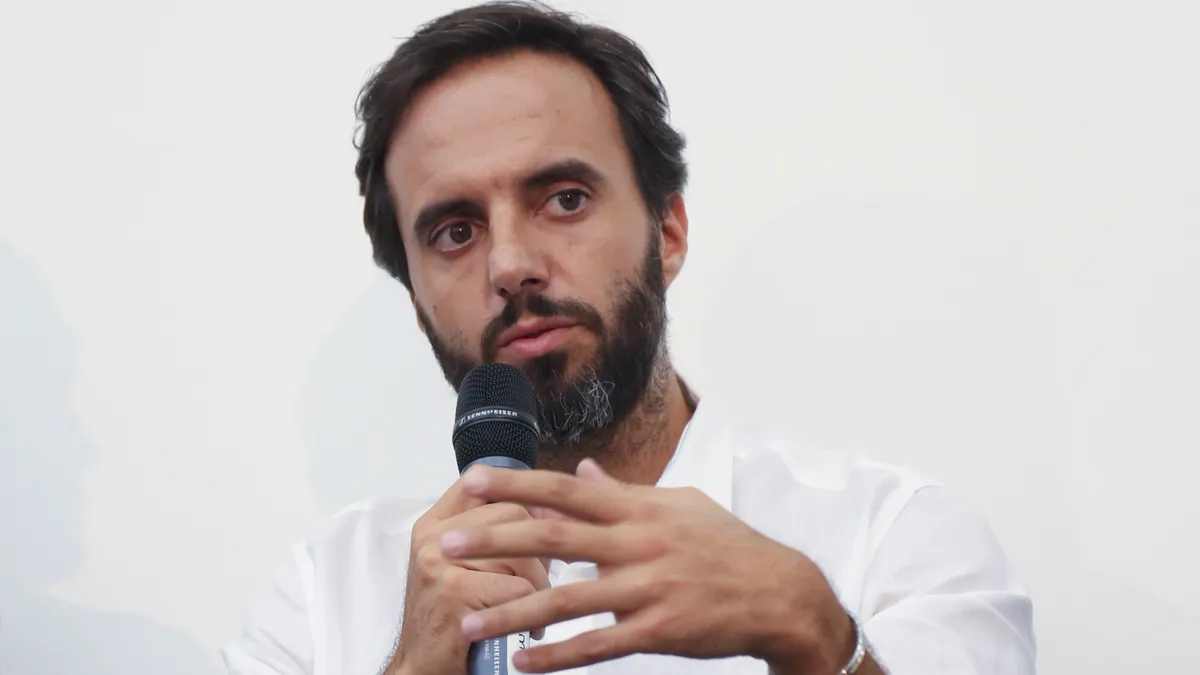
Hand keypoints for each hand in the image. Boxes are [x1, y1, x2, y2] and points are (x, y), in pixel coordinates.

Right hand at [388, 474, 551, 674]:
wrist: (423, 665)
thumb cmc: (452, 615)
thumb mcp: (461, 562)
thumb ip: (491, 531)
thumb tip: (552, 505)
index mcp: (435, 522)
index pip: (482, 479)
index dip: (523, 490)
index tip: (547, 513)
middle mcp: (433, 537)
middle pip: (513, 513)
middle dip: (540, 547)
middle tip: (541, 576)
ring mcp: (439, 563)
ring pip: (520, 553)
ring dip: (540, 585)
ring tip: (533, 606)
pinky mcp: (452, 593)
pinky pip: (517, 590)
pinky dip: (532, 612)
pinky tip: (527, 628)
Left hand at [438, 459, 855, 672]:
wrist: (779, 593)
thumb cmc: (727, 545)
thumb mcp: (680, 504)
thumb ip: (626, 491)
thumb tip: (586, 469)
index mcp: (640, 507)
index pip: (568, 489)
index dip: (517, 484)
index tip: (472, 480)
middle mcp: (639, 542)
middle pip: (555, 536)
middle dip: (496, 539)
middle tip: (448, 543)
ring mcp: (648, 587)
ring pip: (567, 599)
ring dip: (513, 610)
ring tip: (469, 618)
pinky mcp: (659, 629)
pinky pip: (598, 644)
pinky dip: (556, 654)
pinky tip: (521, 660)